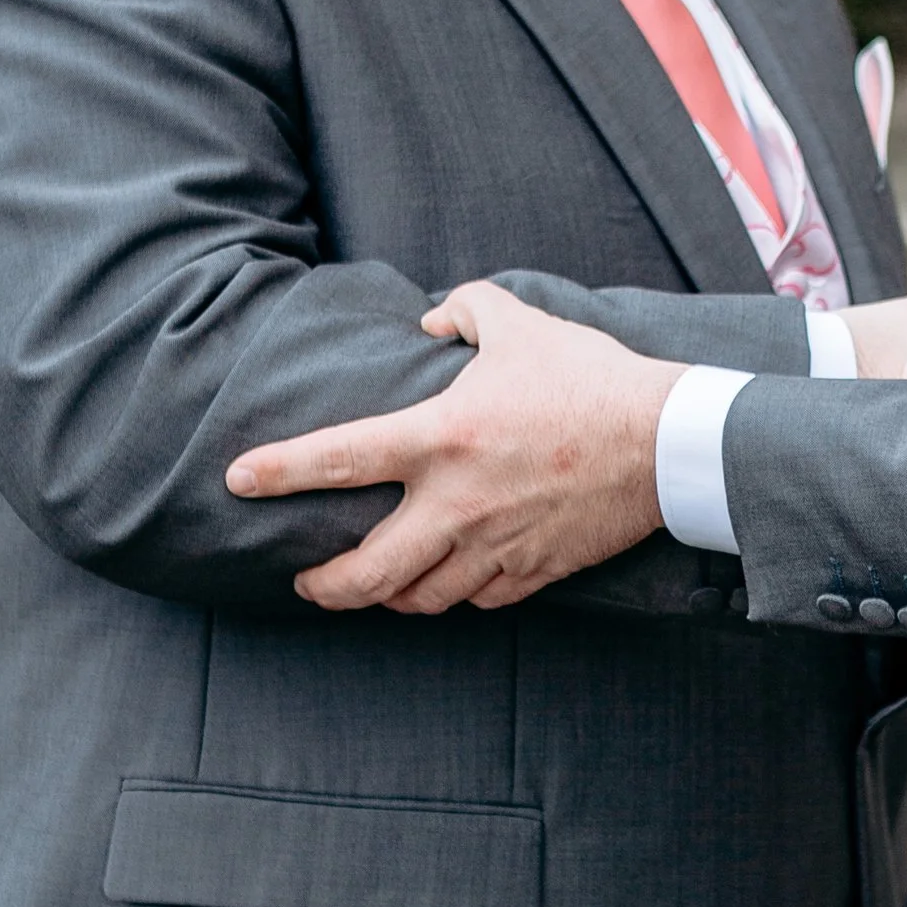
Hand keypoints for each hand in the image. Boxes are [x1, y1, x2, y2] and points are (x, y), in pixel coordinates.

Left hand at [225, 280, 676, 610]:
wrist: (667, 442)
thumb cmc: (591, 379)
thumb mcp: (522, 322)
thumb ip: (465, 308)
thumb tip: (432, 318)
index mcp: (442, 438)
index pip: (339, 458)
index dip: (279, 472)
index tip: (238, 481)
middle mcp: (457, 504)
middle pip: (367, 572)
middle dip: (323, 585)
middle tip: (305, 579)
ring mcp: (495, 545)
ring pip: (418, 597)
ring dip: (386, 597)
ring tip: (371, 588)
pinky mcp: (533, 570)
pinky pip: (477, 598)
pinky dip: (453, 594)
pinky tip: (447, 582)